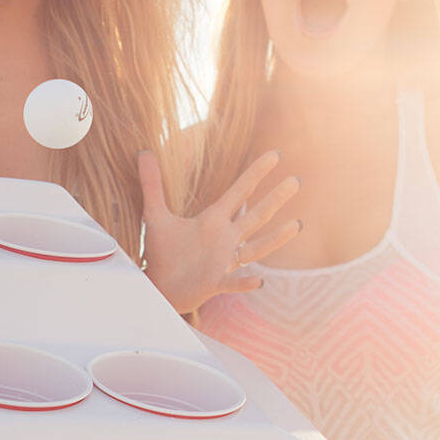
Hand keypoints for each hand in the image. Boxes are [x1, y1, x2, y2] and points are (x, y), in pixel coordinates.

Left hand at [138, 149, 300, 313]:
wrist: (157, 287)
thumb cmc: (162, 253)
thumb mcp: (154, 216)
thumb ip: (151, 185)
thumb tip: (143, 152)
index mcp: (213, 221)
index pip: (239, 192)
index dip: (256, 173)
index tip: (275, 155)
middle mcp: (225, 239)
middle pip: (256, 216)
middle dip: (275, 198)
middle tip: (296, 180)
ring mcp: (223, 262)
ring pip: (255, 249)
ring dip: (275, 239)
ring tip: (296, 225)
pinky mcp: (214, 283)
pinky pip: (233, 283)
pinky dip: (245, 282)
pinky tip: (259, 280)